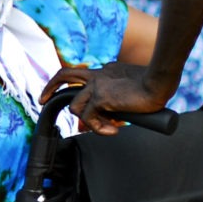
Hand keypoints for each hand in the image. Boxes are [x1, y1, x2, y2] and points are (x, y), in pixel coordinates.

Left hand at [41, 62, 172, 136]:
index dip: (83, 96)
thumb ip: (123, 101)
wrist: (160, 81)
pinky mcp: (100, 97)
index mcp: (107, 71)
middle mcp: (99, 75)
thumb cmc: (156, 86)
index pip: (86, 80)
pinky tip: (114, 130)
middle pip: (66, 75)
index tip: (87, 113)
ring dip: (88, 122)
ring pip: (75, 106)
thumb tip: (116, 119)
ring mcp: (97, 85)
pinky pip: (88, 118)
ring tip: (110, 128)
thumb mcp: (135, 90)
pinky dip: (99, 128)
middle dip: (50, 87)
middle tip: (42, 100)